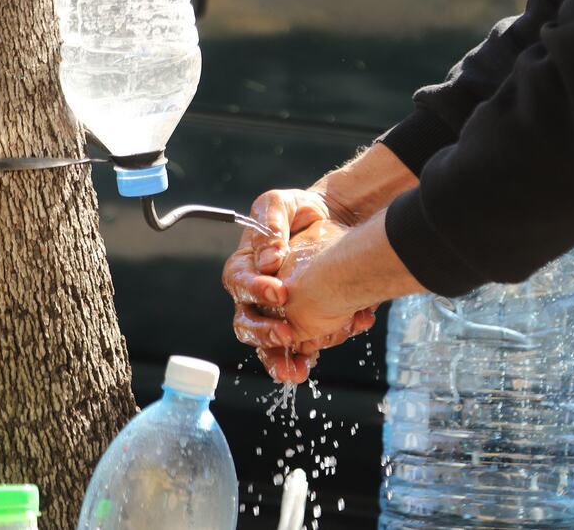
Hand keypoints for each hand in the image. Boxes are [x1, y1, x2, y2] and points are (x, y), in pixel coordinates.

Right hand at [224, 145, 417, 382]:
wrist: (334, 221)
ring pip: (270, 344)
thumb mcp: (278, 204)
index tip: (278, 292)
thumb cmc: (300, 210)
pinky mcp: (302, 322)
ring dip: (281, 360)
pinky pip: (300, 345)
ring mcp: (278, 312)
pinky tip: (318, 358)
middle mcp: (256, 295)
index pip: (239, 283)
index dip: (255, 291)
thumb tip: (269, 258)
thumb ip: (270, 225)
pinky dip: (309, 354)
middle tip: (286, 336)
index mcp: (245, 266)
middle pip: (247, 323)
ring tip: (298, 370)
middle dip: (264, 334)